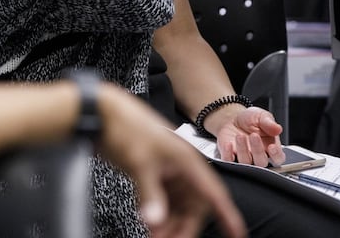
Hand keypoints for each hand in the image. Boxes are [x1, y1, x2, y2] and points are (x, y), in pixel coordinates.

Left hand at [98, 85, 246, 237]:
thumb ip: (149, 194)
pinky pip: (161, 201)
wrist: (102, 114)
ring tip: (155, 237)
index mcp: (187, 161)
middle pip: (193, 207)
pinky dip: (157, 214)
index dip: (228, 214)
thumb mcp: (140, 163)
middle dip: (183, 227)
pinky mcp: (151, 174)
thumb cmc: (126, 127)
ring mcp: (166, 172)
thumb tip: (155, 220)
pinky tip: (150, 224)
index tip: (237, 232)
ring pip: (176, 207)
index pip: (214, 193)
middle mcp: (181, 168)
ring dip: (169, 224)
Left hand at [205, 105, 285, 167]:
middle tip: (254, 135)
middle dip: (258, 150)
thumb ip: (269, 123)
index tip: (272, 147)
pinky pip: (229, 161)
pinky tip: (229, 144)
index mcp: (271, 147)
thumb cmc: (250, 119)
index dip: (276, 155)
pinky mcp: (230, 157)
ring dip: (243, 150)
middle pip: (261, 162)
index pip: (278, 158)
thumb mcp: (261, 116)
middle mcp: (258, 155)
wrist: (232, 118)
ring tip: (240, 136)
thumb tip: (278, 129)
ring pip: (246, 162)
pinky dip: (228, 155)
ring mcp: (244, 158)